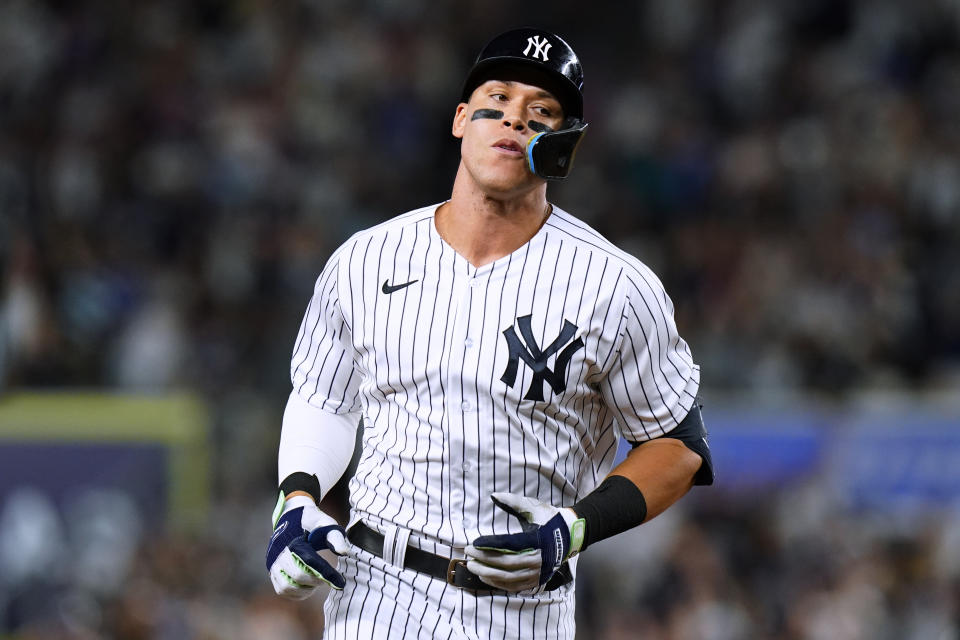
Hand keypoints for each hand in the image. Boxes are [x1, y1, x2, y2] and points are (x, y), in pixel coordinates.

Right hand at [266, 495, 350, 598]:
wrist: (292, 517)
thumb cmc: (313, 522)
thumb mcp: (326, 524)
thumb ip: (336, 537)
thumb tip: (345, 553)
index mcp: (294, 541)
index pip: (311, 562)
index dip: (327, 575)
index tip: (341, 584)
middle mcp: (280, 553)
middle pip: (298, 576)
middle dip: (316, 581)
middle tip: (328, 580)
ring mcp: (274, 563)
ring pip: (287, 587)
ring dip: (304, 590)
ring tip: (317, 583)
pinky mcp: (272, 570)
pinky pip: (282, 589)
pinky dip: (296, 593)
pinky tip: (309, 587)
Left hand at [465, 492, 584, 591]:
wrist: (570, 534)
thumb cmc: (549, 518)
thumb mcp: (533, 507)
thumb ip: (512, 501)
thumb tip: (493, 495)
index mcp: (538, 539)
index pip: (509, 545)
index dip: (489, 545)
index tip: (473, 544)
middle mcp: (539, 558)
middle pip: (506, 563)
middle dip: (484, 560)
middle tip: (468, 554)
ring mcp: (539, 572)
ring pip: (509, 577)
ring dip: (488, 574)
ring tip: (472, 566)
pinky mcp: (537, 580)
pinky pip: (515, 586)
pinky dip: (499, 583)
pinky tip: (485, 577)